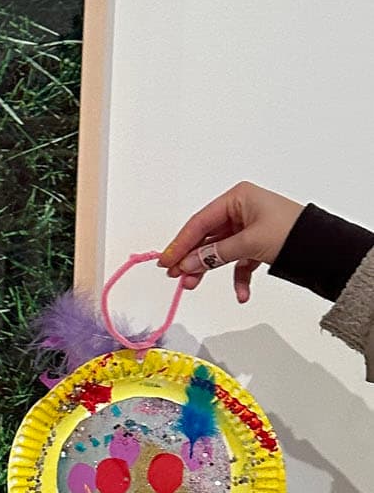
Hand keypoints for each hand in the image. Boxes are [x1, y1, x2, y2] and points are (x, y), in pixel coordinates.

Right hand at [159, 182, 301, 303]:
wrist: (327, 248)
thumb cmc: (291, 232)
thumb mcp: (248, 243)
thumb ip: (215, 254)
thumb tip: (187, 265)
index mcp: (237, 198)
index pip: (200, 222)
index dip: (181, 243)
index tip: (166, 261)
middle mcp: (241, 209)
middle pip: (207, 237)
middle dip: (193, 259)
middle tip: (176, 276)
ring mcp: (249, 227)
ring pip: (220, 250)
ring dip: (209, 270)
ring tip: (193, 285)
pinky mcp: (258, 243)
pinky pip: (239, 261)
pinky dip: (238, 278)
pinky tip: (241, 294)